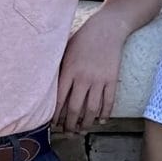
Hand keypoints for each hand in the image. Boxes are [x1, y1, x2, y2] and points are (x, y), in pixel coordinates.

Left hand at [55, 2, 127, 134]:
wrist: (107, 28)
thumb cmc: (83, 38)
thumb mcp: (65, 50)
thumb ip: (59, 68)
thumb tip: (49, 87)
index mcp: (69, 70)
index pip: (59, 100)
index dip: (56, 116)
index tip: (53, 124)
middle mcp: (83, 77)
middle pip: (75, 109)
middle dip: (70, 125)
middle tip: (67, 133)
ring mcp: (99, 79)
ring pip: (92, 109)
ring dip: (86, 123)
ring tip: (82, 130)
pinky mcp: (112, 79)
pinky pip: (109, 101)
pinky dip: (105, 113)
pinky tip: (101, 120)